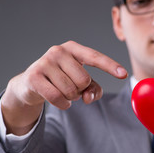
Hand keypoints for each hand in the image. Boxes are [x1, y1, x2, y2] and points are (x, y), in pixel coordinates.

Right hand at [1, 41, 126, 134]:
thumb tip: (89, 97)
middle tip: (71, 88)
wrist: (30, 85)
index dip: (110, 66)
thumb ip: (92, 88)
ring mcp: (45, 62)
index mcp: (72, 48)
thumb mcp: (79, 82)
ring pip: (71, 90)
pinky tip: (59, 101)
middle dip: (81, 90)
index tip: (123, 74)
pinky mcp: (34, 76)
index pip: (94, 57)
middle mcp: (58, 51)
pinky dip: (63, 104)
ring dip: (71, 98)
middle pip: (84, 80)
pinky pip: (58, 98)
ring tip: (62, 92)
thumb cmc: (59, 80)